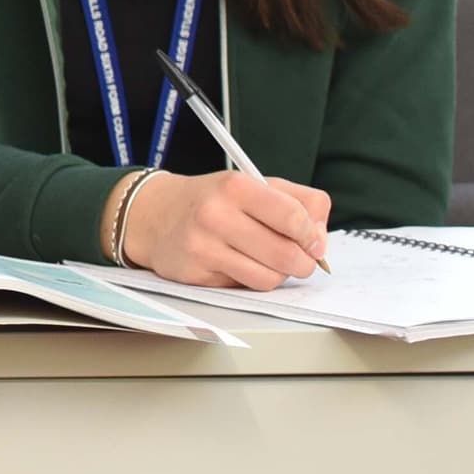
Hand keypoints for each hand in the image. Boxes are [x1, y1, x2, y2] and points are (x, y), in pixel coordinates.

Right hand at [118, 169, 334, 288]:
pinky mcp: (195, 273)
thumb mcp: (253, 185)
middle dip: (303, 262)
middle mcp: (216, 214)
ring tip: (269, 261)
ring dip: (279, 274)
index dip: (313, 235)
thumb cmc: (213, 200)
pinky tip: (242, 266)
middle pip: (287, 254)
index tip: (314, 242)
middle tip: (299, 258)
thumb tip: (321, 238)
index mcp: (235, 186)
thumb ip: (299, 201)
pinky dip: (253, 281)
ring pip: (269, 278)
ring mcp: (203, 246)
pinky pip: (246, 288)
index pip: (294, 217)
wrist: (153, 214)